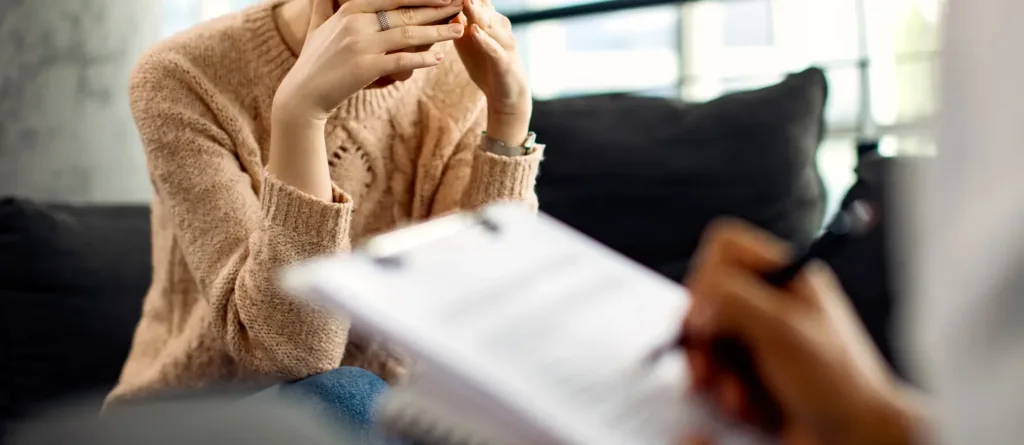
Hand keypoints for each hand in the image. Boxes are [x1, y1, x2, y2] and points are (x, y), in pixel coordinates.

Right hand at [274, 0, 465, 121]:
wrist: (302, 95)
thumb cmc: (313, 61)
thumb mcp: (317, 26)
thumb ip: (324, 3)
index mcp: (350, 9)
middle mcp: (356, 23)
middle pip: (405, 12)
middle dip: (436, 9)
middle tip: (459, 5)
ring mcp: (361, 45)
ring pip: (408, 34)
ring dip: (437, 33)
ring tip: (458, 30)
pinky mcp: (365, 69)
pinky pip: (401, 61)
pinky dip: (422, 59)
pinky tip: (439, 59)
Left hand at [451, 0, 530, 144]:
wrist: (507, 94)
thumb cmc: (485, 65)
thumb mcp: (467, 42)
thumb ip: (457, 24)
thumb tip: (444, 9)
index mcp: (489, 20)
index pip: (477, 1)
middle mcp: (499, 27)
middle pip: (484, 7)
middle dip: (472, 0)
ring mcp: (504, 43)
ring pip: (490, 25)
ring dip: (477, 13)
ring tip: (465, 1)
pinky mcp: (505, 62)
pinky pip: (494, 48)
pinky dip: (484, 39)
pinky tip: (473, 31)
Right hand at [679, 219, 922, 444]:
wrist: (855, 437)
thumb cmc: (837, 383)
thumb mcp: (785, 330)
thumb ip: (735, 301)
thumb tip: (696, 304)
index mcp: (785, 275)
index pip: (725, 246)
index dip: (707, 276)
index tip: (707, 316)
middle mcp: (768, 301)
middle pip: (705, 296)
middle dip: (705, 338)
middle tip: (711, 368)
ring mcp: (758, 336)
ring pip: (705, 338)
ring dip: (715, 373)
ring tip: (740, 397)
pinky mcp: (750, 370)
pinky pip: (714, 371)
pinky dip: (722, 392)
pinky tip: (748, 407)